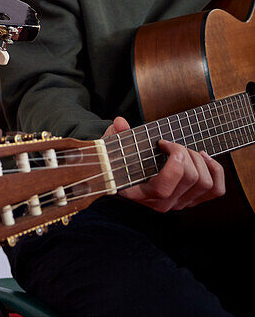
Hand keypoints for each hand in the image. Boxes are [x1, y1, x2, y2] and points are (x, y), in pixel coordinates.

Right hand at [105, 116, 224, 211]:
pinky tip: (203, 157)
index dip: (173, 162)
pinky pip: (216, 190)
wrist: (125, 178)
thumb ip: (115, 136)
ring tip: (185, 150)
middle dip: (185, 153)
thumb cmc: (119, 163)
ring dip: (199, 160)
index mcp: (140, 195)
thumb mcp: (112, 149)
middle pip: (191, 179)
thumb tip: (121, 123)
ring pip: (205, 183)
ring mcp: (179, 203)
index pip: (163, 189)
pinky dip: (215, 170)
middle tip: (171, 144)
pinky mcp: (192, 200)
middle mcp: (162, 204)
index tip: (162, 142)